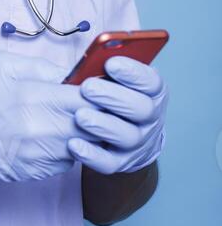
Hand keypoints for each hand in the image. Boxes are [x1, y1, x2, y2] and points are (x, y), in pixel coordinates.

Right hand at [0, 51, 94, 182]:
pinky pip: (66, 163)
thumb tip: (73, 73)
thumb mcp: (2, 64)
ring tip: (69, 120)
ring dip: (83, 134)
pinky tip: (52, 138)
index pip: (86, 98)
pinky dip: (66, 150)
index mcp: (31, 97)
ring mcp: (36, 156)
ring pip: (82, 146)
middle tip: (90, 106)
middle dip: (95, 115)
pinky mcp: (33, 173)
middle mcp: (37, 130)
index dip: (97, 93)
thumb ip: (42, 67)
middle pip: (91, 125)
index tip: (97, 89)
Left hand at [67, 56, 167, 173]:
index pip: (151, 81)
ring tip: (80, 116)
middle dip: (114, 97)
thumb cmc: (110, 95)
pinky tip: (73, 144)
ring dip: (103, 125)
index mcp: (151, 91)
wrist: (119, 134)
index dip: (133, 73)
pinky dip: (92, 155)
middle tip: (88, 88)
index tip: (110, 63)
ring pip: (128, 136)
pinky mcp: (122, 162)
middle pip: (141, 108)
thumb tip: (82, 63)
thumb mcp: (110, 77)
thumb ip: (100, 67)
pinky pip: (109, 163)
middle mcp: (150, 117)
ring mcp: (138, 142)